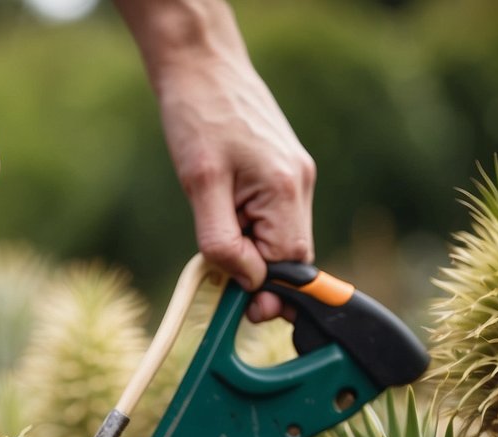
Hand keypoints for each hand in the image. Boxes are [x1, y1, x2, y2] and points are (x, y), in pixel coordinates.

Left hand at [115, 0, 315, 321]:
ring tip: (216, 241)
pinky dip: (252, 232)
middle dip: (259, 278)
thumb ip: (221, 240)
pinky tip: (225, 219)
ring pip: (281, 240)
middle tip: (223, 290)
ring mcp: (295, 177)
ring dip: (252, 254)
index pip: (288, 266)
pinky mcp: (283, 171)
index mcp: (286, 190)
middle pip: (290, 257)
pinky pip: (274, 219)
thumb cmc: (198, 118)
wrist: (202, 67)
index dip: (263, 292)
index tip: (238, 309)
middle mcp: (300, 185)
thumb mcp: (199, 184)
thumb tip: (243, 281)